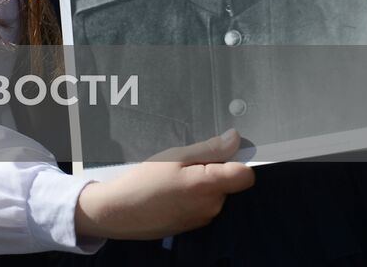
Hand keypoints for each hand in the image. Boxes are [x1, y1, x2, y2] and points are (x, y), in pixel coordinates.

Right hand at [74, 129, 255, 240]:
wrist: (120, 212)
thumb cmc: (144, 181)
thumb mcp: (173, 156)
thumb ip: (208, 149)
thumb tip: (234, 139)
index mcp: (210, 186)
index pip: (245, 175)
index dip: (237, 160)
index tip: (219, 153)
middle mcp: (213, 206)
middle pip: (228, 183)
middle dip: (212, 171)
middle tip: (182, 164)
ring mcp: (204, 219)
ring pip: (214, 194)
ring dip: (201, 184)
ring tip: (172, 179)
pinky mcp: (194, 226)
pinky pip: (203, 205)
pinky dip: (192, 197)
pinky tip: (170, 193)